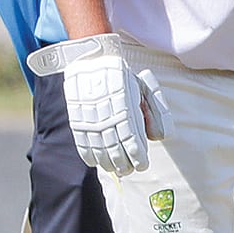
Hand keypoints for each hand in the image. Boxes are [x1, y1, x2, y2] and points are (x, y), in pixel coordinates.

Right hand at [63, 44, 151, 175]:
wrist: (91, 61)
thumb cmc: (122, 77)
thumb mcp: (143, 90)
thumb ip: (154, 113)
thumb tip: (157, 137)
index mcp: (125, 110)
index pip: (132, 142)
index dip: (137, 157)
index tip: (142, 165)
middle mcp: (107, 118)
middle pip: (116, 150)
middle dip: (124, 164)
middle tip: (130, 171)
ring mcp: (90, 120)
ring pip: (99, 149)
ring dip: (108, 163)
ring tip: (116, 170)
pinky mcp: (77, 120)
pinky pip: (82, 142)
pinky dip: (88, 155)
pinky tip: (95, 163)